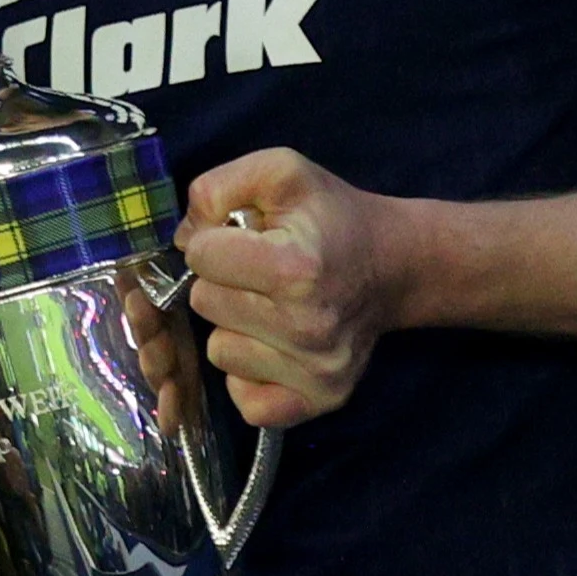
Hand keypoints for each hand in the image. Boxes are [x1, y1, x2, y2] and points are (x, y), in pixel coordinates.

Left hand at [177, 148, 398, 426]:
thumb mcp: (280, 173)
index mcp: (295, 267)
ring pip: (219, 352)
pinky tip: (273, 346)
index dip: (213, 240)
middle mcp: (309, 327)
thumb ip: (217, 187)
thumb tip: (183, 238)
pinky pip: (247, 402)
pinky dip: (250, 375)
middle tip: (259, 274)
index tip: (243, 239)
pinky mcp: (321, 399)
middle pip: (204, 304)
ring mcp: (317, 370)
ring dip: (235, 328)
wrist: (392, 264)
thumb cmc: (330, 217)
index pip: (201, 256)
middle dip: (222, 282)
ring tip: (271, 308)